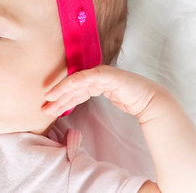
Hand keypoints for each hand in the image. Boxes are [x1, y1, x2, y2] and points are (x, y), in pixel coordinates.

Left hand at [41, 65, 164, 119]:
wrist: (152, 102)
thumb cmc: (132, 104)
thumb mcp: (108, 106)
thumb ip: (95, 106)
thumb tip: (78, 122)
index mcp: (96, 84)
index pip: (74, 93)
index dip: (61, 100)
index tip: (47, 109)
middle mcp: (97, 77)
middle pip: (72, 87)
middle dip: (58, 97)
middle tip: (43, 107)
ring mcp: (102, 74)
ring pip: (77, 82)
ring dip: (62, 90)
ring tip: (49, 98)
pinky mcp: (108, 74)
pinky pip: (88, 77)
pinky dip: (76, 81)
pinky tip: (65, 88)